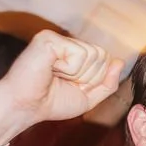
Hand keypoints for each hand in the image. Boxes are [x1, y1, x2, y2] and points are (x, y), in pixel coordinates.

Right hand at [0, 30, 121, 145]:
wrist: (25, 107)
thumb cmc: (51, 103)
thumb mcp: (88, 97)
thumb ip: (107, 82)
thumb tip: (120, 62)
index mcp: (74, 54)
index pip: (105, 60)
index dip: (93, 79)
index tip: (70, 86)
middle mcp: (66, 43)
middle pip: (102, 56)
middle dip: (87, 77)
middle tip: (61, 81)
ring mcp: (57, 39)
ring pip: (93, 54)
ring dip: (76, 73)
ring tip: (54, 75)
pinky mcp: (49, 38)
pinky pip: (80, 53)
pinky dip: (69, 68)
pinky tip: (50, 69)